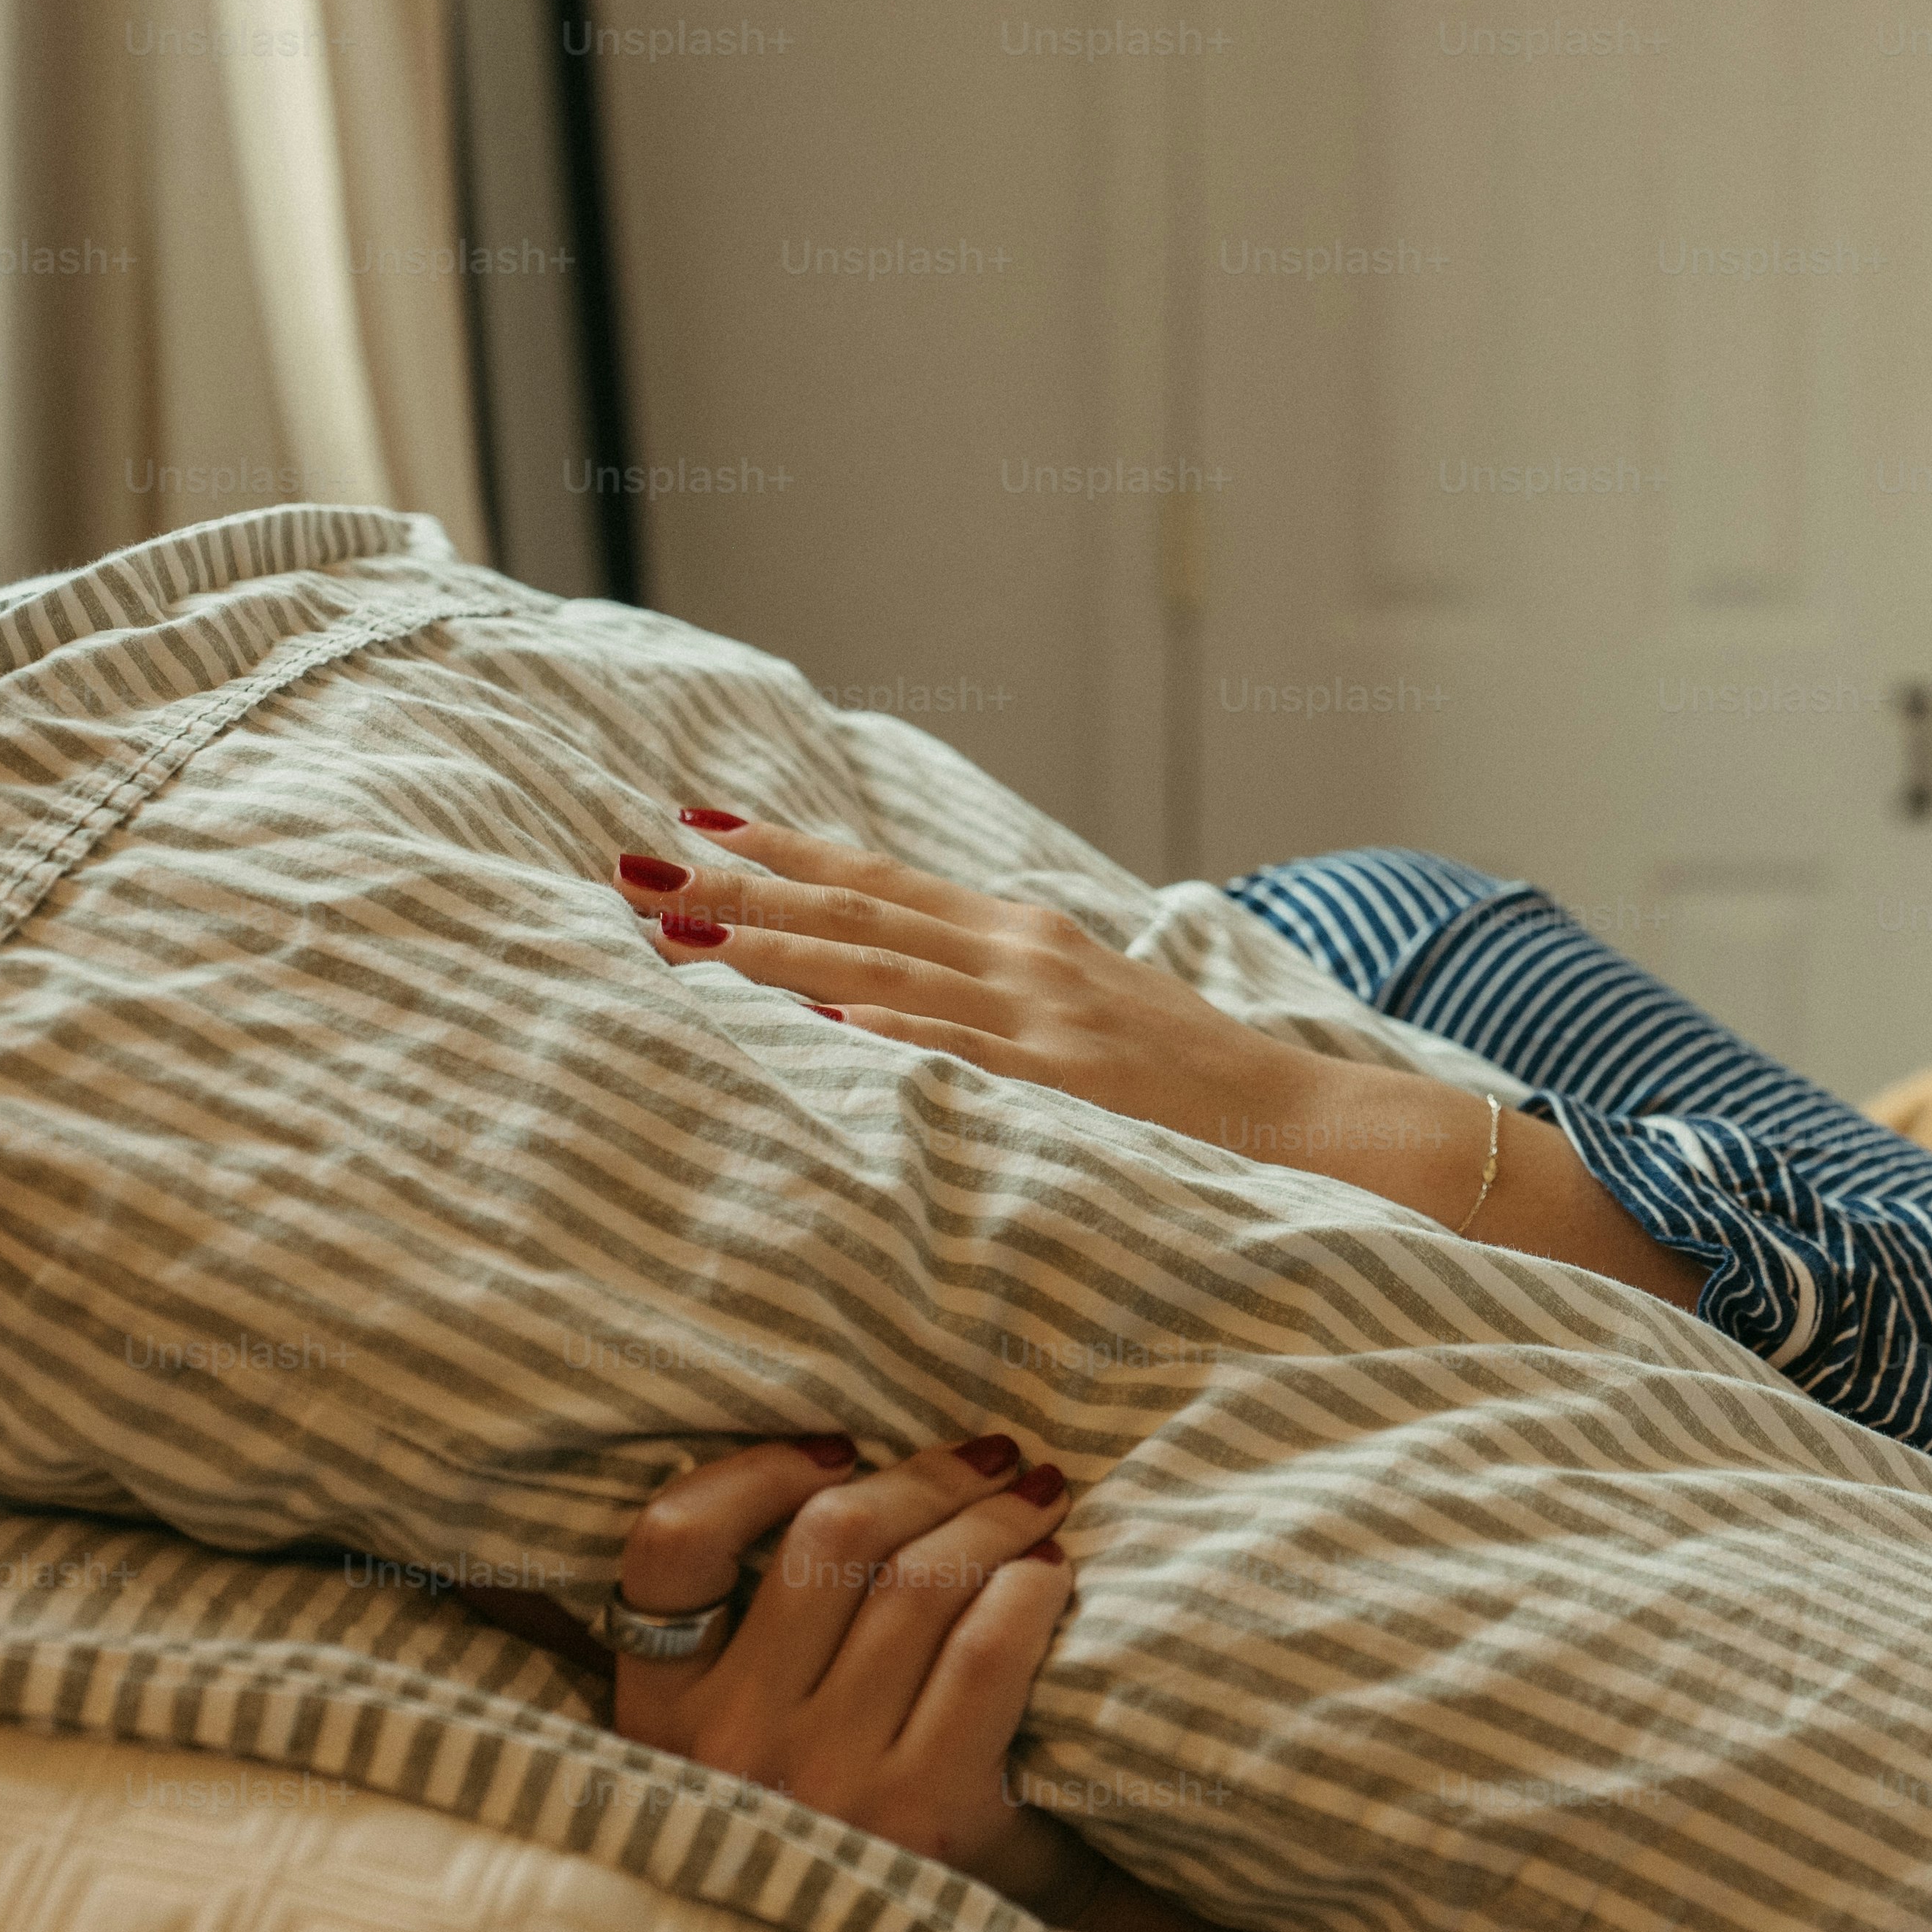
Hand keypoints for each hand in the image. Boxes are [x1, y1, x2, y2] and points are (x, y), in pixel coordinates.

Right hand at [606, 1431, 1092, 1913]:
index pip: (667, 1543)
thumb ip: (743, 1637)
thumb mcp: (728, 1756)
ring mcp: (830, 1781)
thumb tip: (826, 1467)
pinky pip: (989, 1650)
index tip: (833, 1449)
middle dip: (922, 1476)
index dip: (754, 1469)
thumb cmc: (815, 1843)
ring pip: (920, 1582)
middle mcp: (734, 1745)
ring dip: (993, 1518)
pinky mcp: (928, 1815)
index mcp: (661, 1718)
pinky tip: (1049, 1573)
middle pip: (832, 1539)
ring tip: (1033, 1500)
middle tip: (985, 1456)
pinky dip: (1030, 1589)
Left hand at [617, 818, 1315, 1159]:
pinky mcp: (1070, 1072)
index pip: (881, 879)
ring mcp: (1045, 1009)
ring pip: (889, 968)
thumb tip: (875, 990)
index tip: (701, 823)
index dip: (789, 850)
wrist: (1288, 1108)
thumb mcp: (1076, 1004)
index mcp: (1020, 931)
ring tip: (691, 935)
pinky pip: (969, 1045)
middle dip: (744, 892)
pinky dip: (901, 1024)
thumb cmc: (1176, 1067)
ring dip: (783, 950)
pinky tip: (834, 1012)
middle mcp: (1022, 951)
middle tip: (643, 873)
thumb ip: (985, 988)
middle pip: (860, 913)